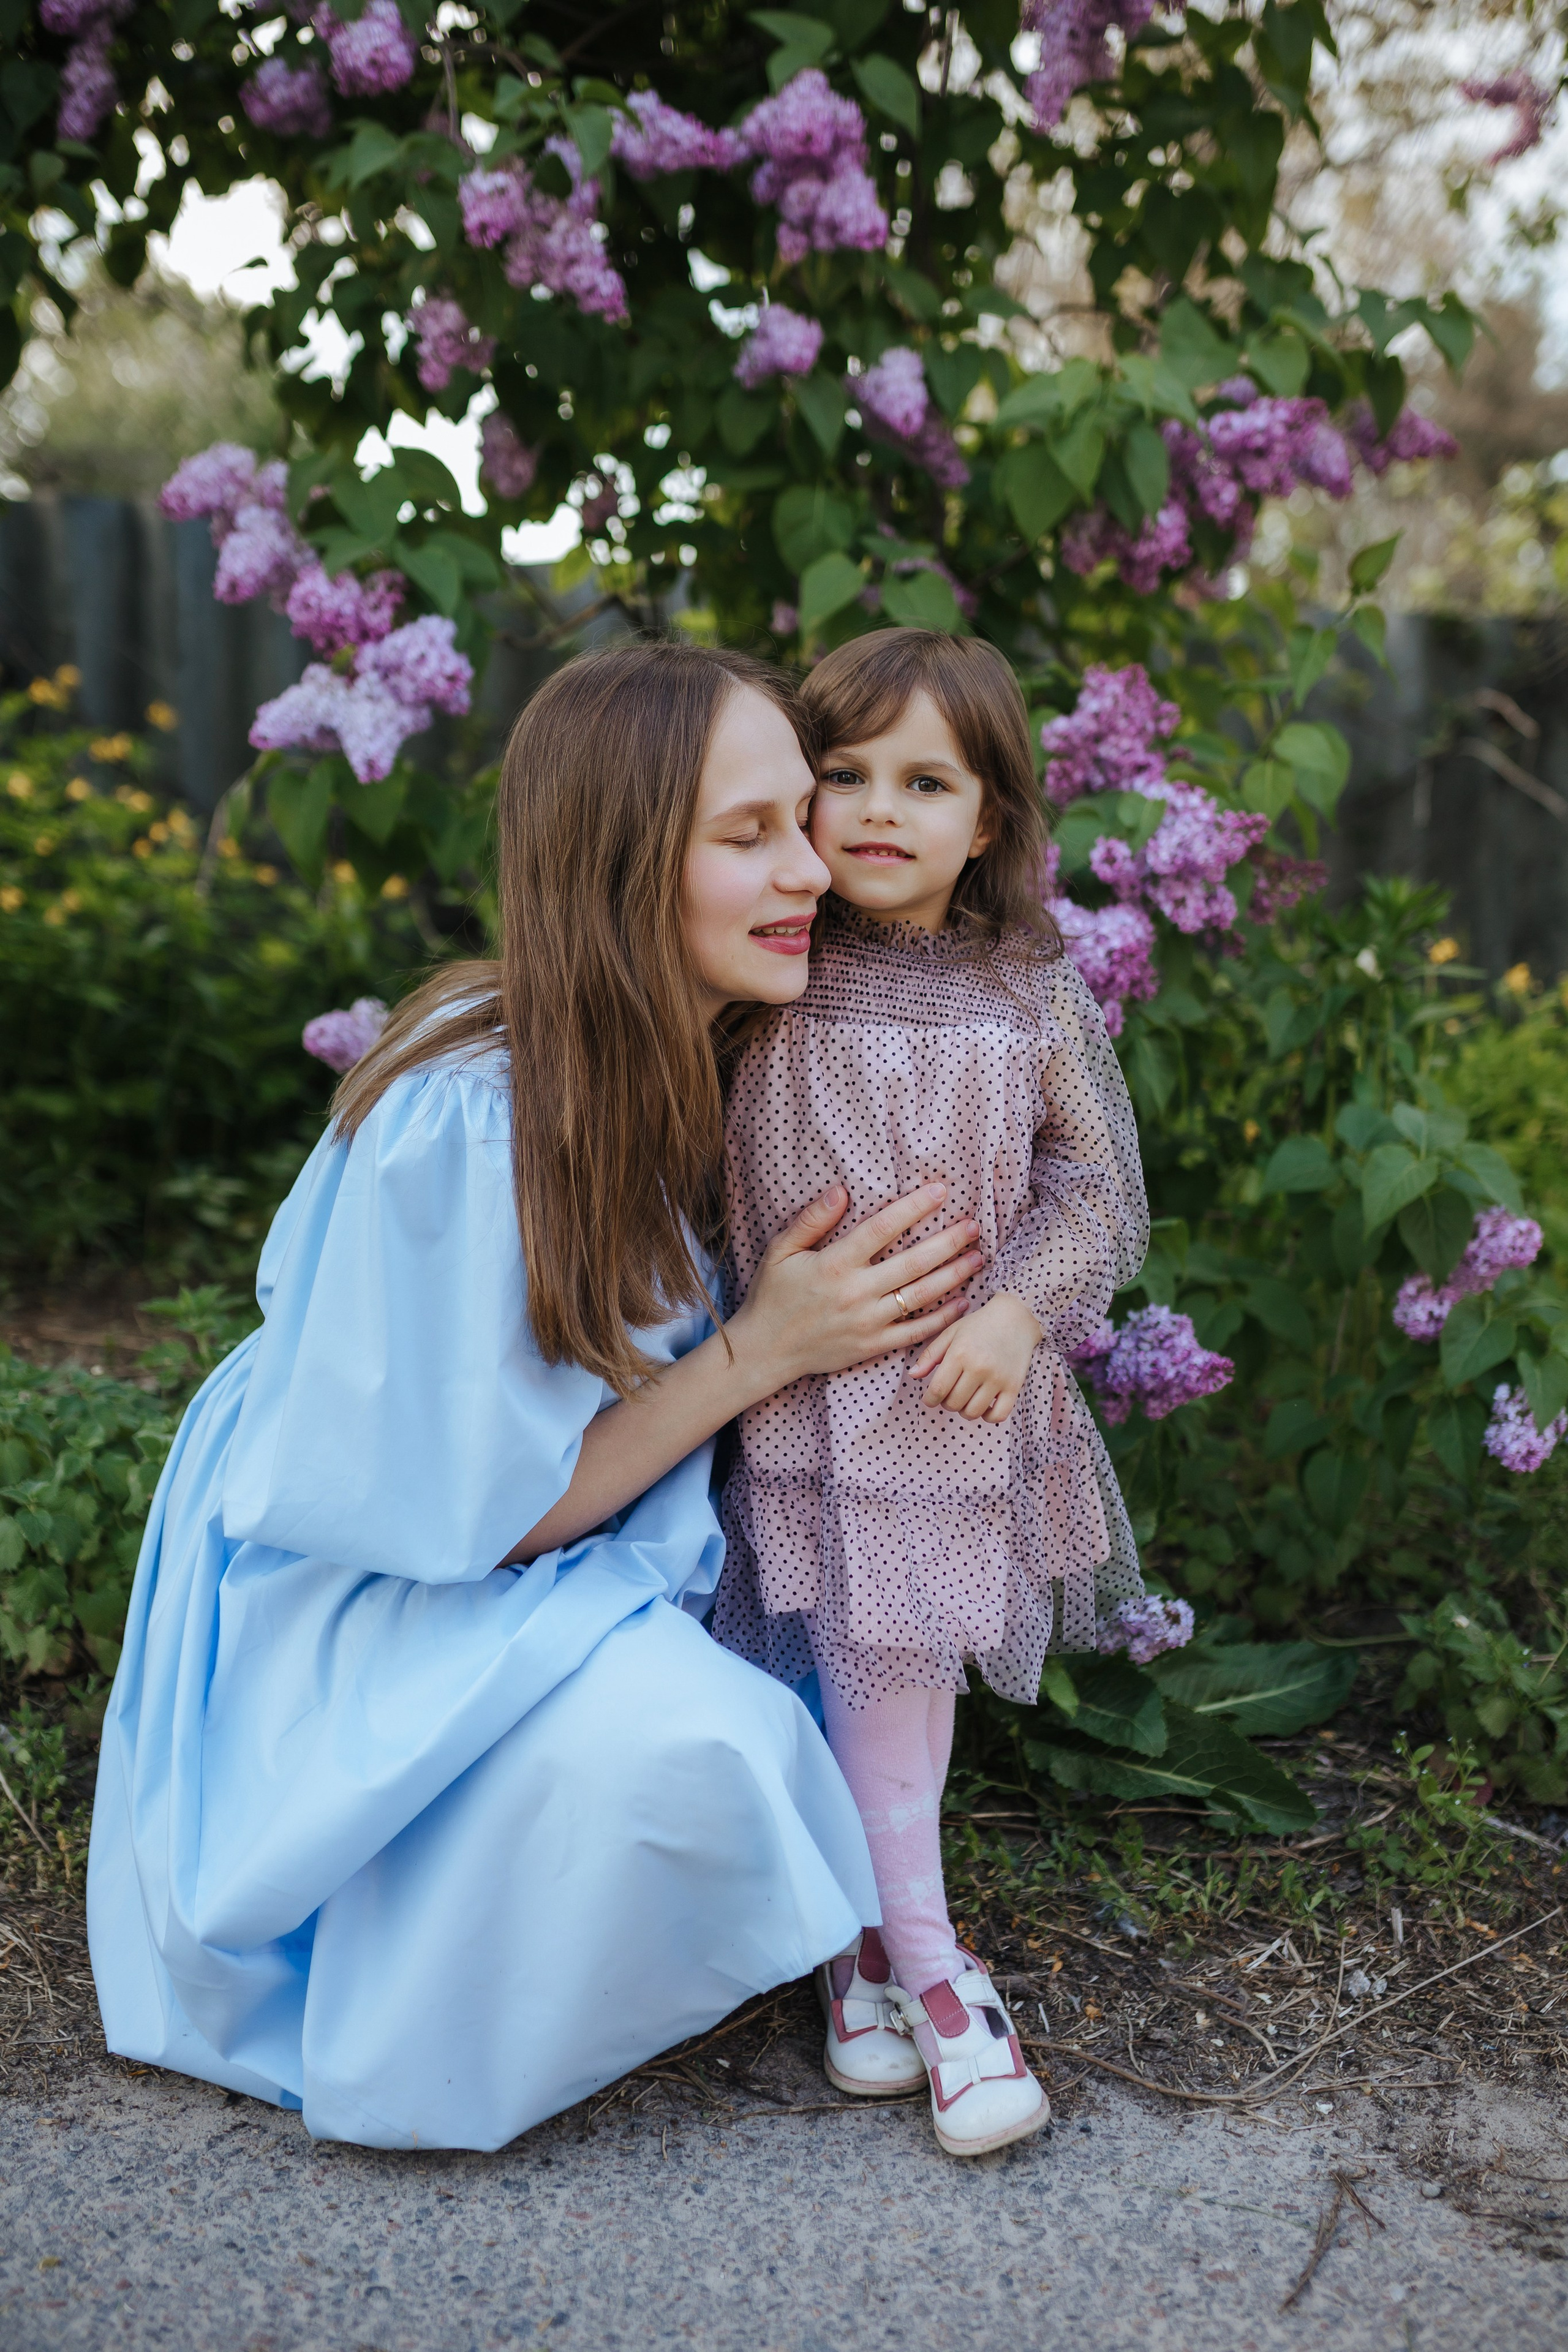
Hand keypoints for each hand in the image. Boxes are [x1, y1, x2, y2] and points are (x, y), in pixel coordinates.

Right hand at [728, 1182, 983, 1396]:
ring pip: (922, 1295)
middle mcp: (856, 1292)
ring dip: (954, 1275)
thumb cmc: (773, 1295)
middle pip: (914, 1261)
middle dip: (949, 1241)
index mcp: (834, 1263)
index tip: (940, 1191)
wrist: (765, 1350)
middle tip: (974, 1226)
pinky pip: (915, 1332)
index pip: (882, 1228)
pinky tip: (963, 1302)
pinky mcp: (872, 1346)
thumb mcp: (781, 1251)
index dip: (914, 1207)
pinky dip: (942, 1319)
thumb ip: (811, 1220)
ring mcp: (867, 1322)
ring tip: (978, 1258)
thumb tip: (841, 1190)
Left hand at [910, 1291, 1041, 1423]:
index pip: (938, 1390)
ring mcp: (998, 1378)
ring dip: (964, 1410)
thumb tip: (913, 1376)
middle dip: (946, 1403)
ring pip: (973, 1412)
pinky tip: (984, 1406)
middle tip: (950, 1393)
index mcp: (960, 1354)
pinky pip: (998, 1416)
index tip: (930, 1399)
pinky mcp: (1014, 1386)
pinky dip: (988, 1417)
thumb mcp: (951, 1333)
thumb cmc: (980, 1325)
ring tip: (966, 1398)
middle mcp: (979, 1367)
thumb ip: (930, 1355)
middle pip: (954, 1403)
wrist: (1016, 1317)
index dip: (929, 1400)